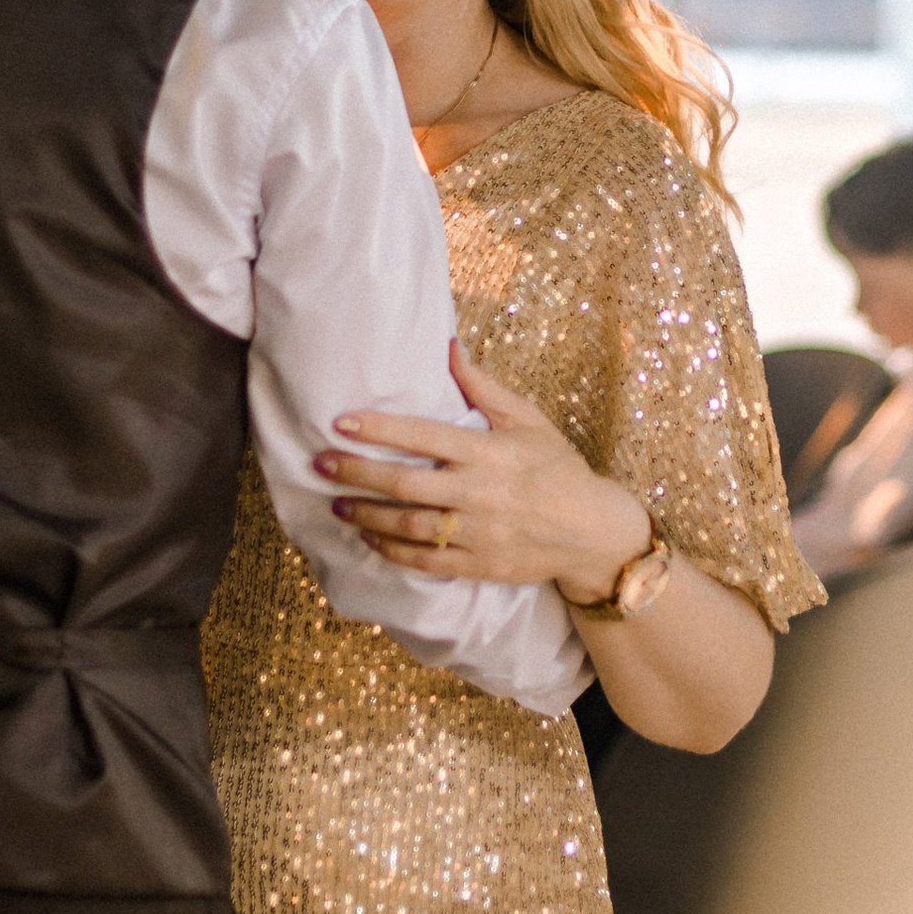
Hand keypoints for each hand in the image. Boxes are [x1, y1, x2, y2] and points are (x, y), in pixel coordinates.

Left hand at [316, 341, 650, 595]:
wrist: (592, 532)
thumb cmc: (557, 468)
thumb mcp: (528, 420)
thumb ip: (483, 387)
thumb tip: (449, 347)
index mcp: (490, 452)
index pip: (424, 436)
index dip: (379, 428)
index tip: (340, 422)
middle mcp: (480, 493)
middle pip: (405, 483)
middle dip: (357, 472)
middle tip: (320, 463)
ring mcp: (478, 533)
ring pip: (409, 526)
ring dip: (367, 515)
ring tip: (337, 504)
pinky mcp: (479, 566)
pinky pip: (425, 562)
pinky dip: (392, 551)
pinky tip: (370, 538)